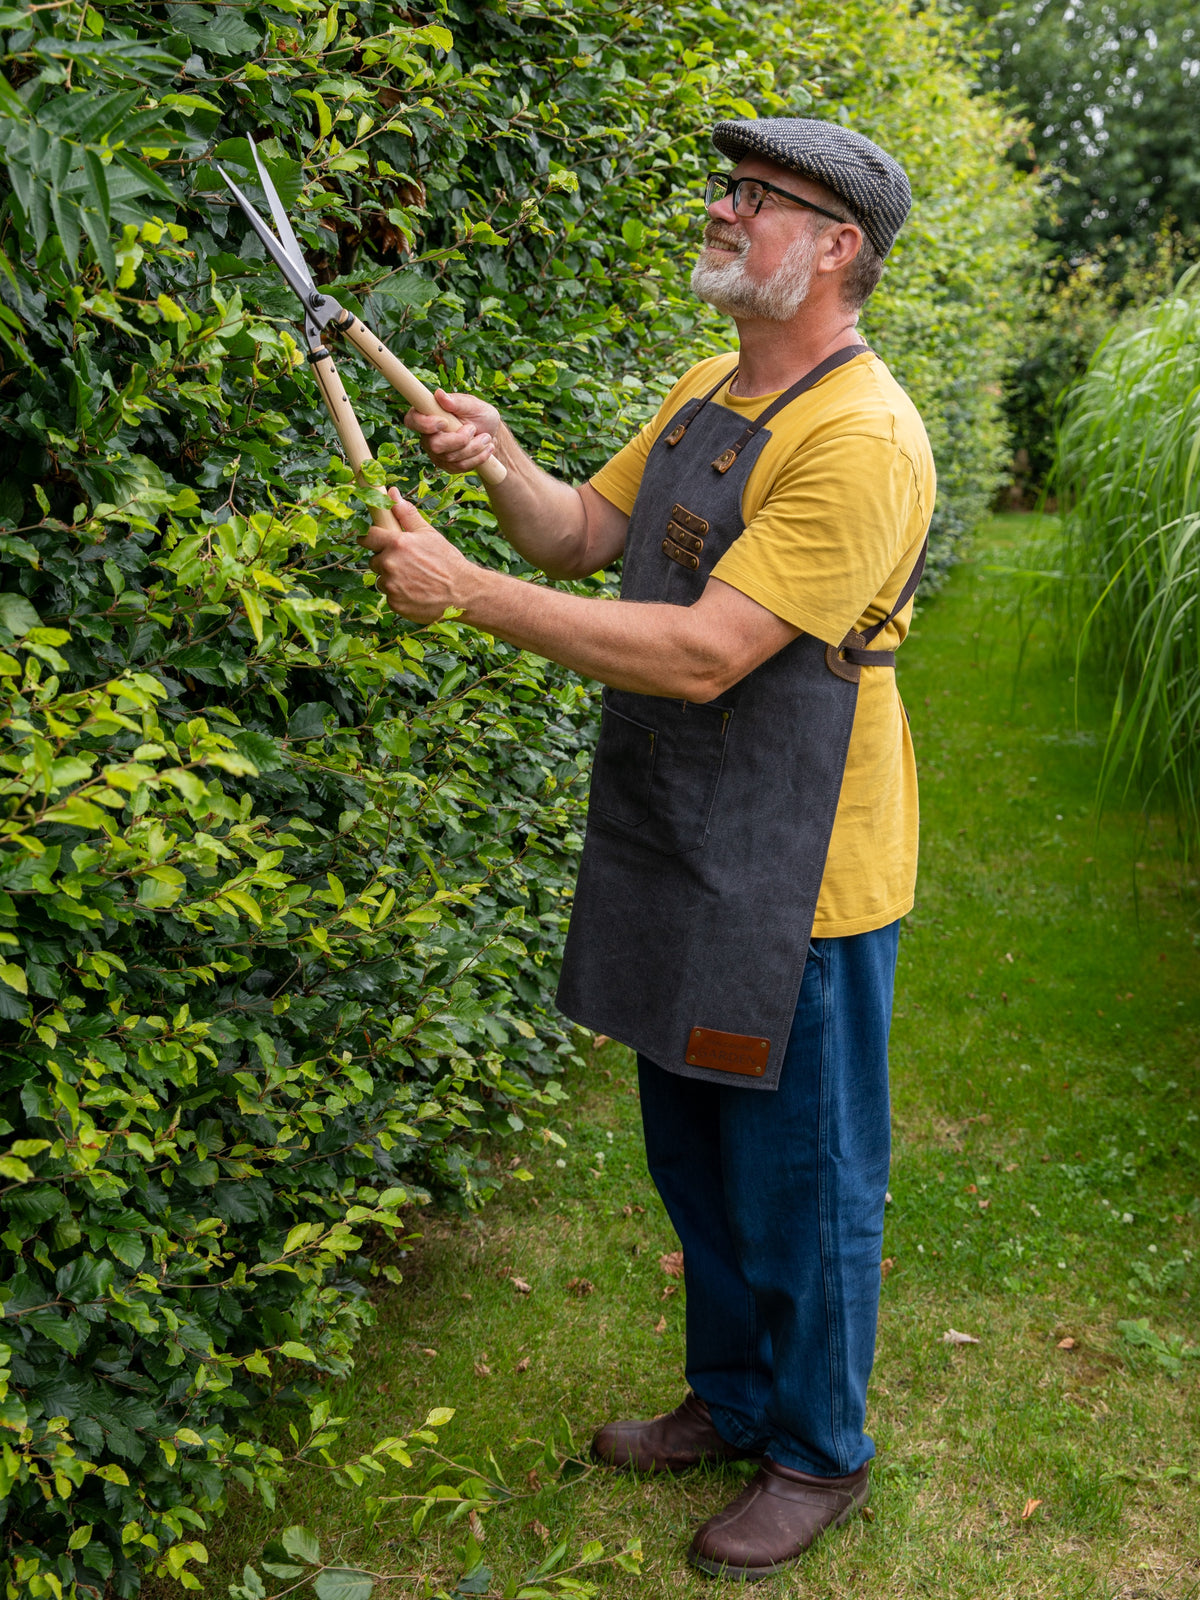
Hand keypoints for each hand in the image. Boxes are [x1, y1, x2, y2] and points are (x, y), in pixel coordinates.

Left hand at [360, 489, 477, 622]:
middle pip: (374, 560)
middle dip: (386, 560)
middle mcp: (390, 564)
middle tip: (407, 563)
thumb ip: (406, 514)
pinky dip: (399, 595)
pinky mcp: (395, 603)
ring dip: (392, 579)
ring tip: (414, 579)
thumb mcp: (429, 534)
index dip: (370, 538)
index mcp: (397, 544)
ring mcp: (391, 586)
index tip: (373, 541)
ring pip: (381, 579)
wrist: (463, 593)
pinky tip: (416, 592)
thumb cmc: (447, 561)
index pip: (367, 537)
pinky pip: (390, 596)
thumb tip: (392, 494)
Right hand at [404, 388, 501, 476]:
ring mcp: (436, 452)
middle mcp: (428, 435)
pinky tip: (486, 448)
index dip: (424, 424)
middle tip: (474, 429)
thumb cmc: (479, 414)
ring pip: (451, 457)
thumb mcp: (473, 405)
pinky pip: (459, 467)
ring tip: (486, 437)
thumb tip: (440, 395)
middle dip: (459, 440)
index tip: (444, 422)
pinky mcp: (447, 465)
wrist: (490, 432)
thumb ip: (457, 402)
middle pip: (434, 445)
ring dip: (474, 448)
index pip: (412, 421)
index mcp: (427, 414)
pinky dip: (477, 458)